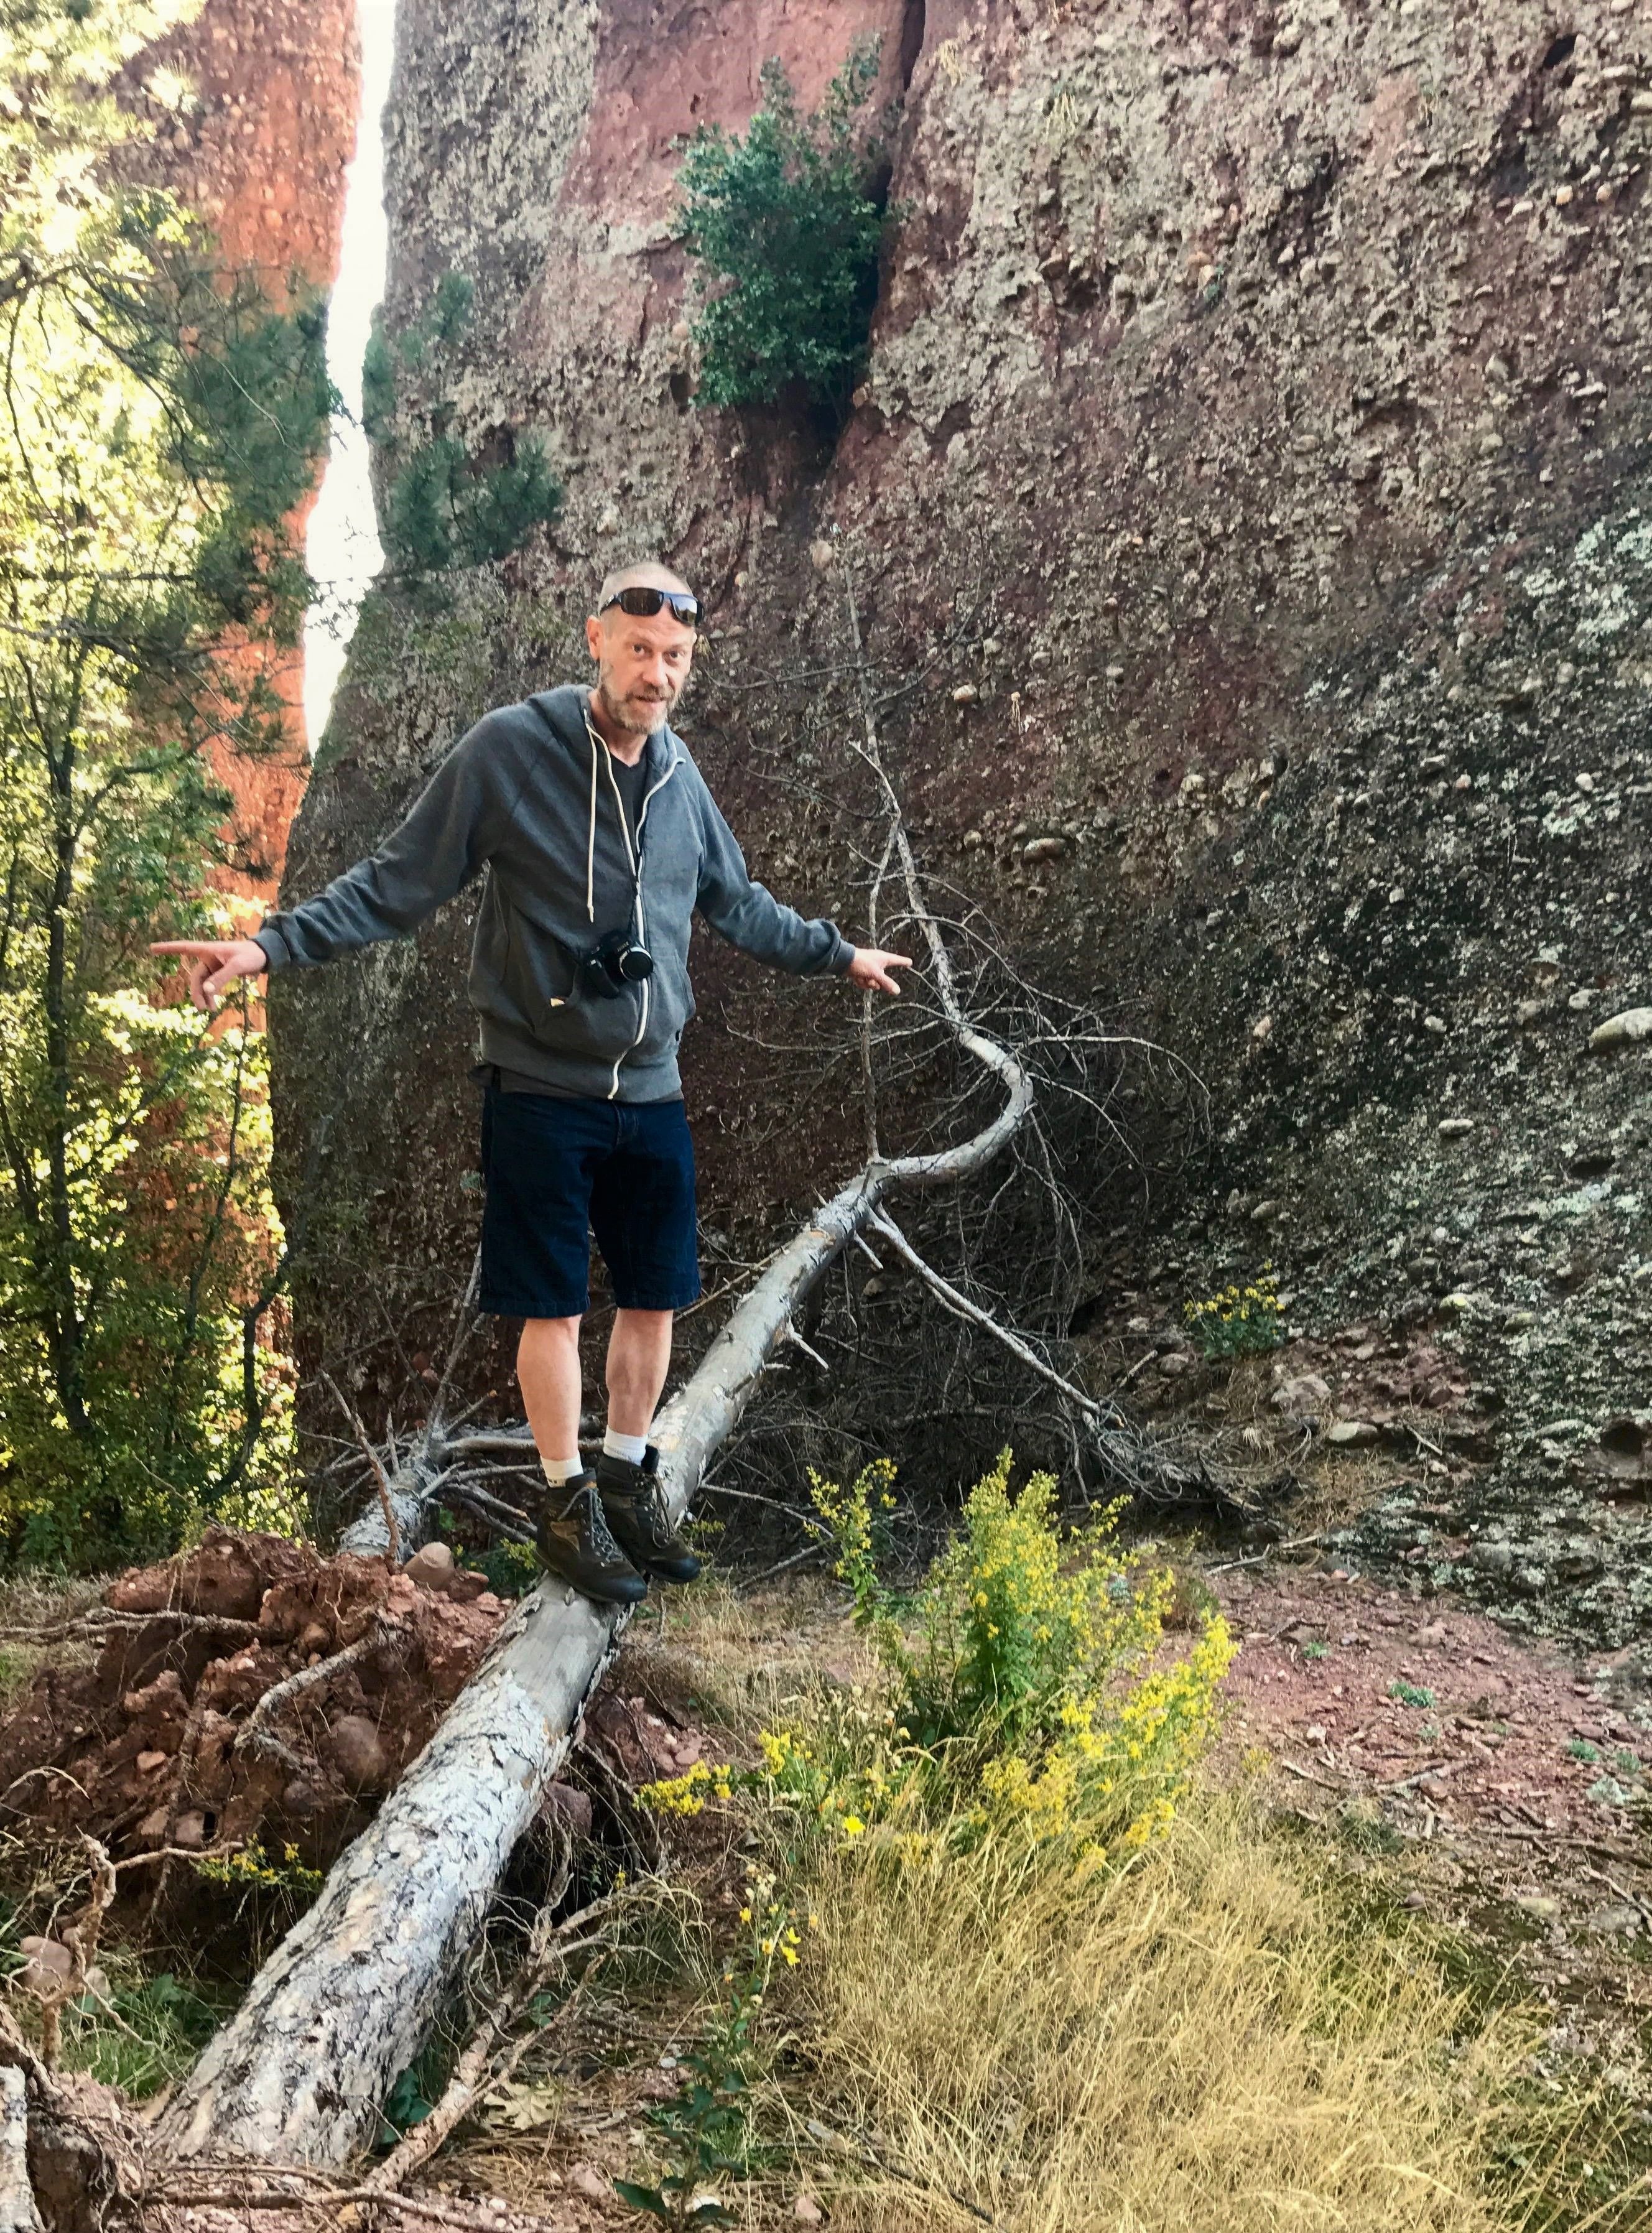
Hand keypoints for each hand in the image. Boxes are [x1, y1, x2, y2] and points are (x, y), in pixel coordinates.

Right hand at [149, 937, 268, 1013]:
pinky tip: (214, 1006)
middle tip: (202, 1008)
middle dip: (196, 992)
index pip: (184, 948)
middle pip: (195, 977)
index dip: (168, 948)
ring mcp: (213, 967)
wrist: (264, 955)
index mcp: (208, 949)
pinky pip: (210, 986)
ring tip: (210, 1010)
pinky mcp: (219, 974)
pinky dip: (211, 996)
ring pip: (202, 984)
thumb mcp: (238, 965)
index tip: (152, 948)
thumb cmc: (251, 955)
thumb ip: (222, 977)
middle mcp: (207, 958)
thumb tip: (206, 991)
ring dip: (204, 997)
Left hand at [845, 946, 913, 996]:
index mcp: (883, 959)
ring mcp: (869, 968)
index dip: (904, 962)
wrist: (843, 961)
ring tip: (862, 977)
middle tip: (871, 979)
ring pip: (874, 982)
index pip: (897, 960)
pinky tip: (856, 977)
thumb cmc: (861, 963)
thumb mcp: (876, 974)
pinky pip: (865, 982)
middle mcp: (877, 963)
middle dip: (877, 982)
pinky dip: (861, 982)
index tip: (910, 962)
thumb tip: (897, 991)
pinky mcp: (861, 973)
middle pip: (884, 978)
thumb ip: (886, 983)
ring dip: (868, 983)